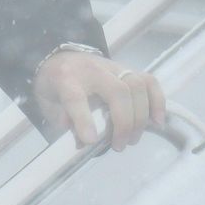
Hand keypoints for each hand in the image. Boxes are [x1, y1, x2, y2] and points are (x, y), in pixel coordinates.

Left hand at [33, 49, 165, 150]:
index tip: (91, 141)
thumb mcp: (47, 104)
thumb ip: (64, 122)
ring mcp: (113, 67)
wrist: (60, 58)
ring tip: (133, 138)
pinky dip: (157, 101)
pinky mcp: (128, 69)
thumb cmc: (54, 85)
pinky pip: (149, 81)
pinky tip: (156, 121)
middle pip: (117, 91)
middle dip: (123, 122)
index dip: (84, 120)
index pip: (75, 97)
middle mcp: (92, 70)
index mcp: (66, 79)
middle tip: (119, 145)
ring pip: (136, 85)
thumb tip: (84, 141)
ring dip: (140, 116)